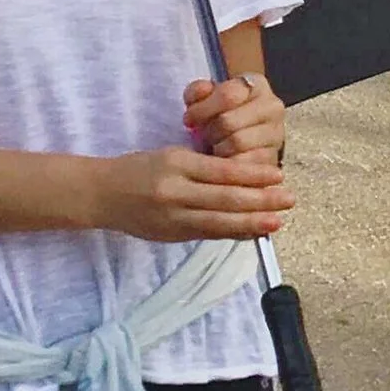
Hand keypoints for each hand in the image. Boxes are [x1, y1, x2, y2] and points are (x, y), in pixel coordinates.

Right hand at [87, 141, 292, 242]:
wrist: (100, 193)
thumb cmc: (137, 169)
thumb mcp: (169, 155)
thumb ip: (201, 168)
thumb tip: (242, 177)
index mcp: (176, 163)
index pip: (222, 170)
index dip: (253, 174)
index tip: (278, 174)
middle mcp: (175, 191)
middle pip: (225, 199)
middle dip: (260, 200)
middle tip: (289, 199)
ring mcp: (172, 217)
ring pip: (218, 222)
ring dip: (251, 223)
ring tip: (276, 222)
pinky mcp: (170, 235)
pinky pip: (207, 234)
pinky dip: (231, 233)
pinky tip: (250, 232)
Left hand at [185, 70, 287, 165]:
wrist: (246, 131)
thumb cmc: (223, 111)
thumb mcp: (208, 96)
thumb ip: (197, 91)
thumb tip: (200, 95)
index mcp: (257, 85)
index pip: (228, 95)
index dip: (202, 109)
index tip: (189, 119)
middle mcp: (272, 107)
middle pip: (229, 121)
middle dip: (209, 131)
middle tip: (204, 136)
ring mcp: (276, 133)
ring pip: (237, 142)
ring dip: (218, 148)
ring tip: (214, 146)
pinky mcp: (273, 157)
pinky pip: (245, 163)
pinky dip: (230, 164)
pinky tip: (224, 159)